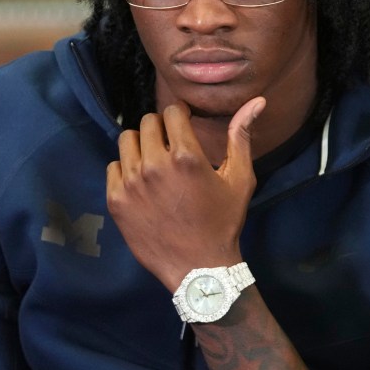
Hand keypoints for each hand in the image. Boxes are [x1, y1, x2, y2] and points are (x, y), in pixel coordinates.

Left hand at [106, 96, 265, 291]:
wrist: (198, 268)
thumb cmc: (223, 221)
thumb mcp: (240, 178)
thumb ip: (242, 136)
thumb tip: (257, 101)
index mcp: (185, 155)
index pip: (171, 112)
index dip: (180, 116)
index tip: (184, 127)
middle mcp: (154, 165)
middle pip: (147, 122)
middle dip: (160, 129)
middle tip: (170, 146)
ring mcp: (131, 183)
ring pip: (126, 141)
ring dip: (140, 145)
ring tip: (154, 162)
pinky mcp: (116, 200)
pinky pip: (113, 166)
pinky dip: (125, 169)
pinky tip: (142, 183)